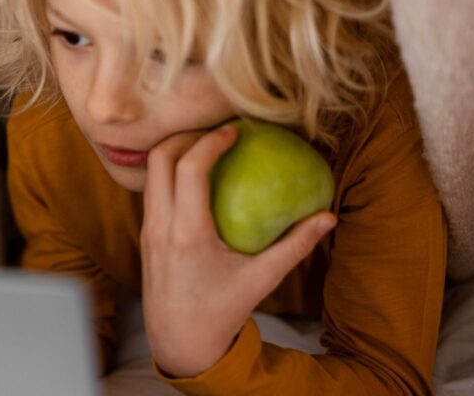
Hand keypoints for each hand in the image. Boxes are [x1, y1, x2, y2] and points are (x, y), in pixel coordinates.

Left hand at [141, 125, 335, 377]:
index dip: (209, 141)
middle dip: (184, 136)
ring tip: (205, 146)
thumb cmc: (222, 311)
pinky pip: (151, 191)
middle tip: (215, 132)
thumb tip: (328, 217)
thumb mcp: (261, 280)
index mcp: (187, 233)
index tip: (233, 131)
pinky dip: (168, 174)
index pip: (189, 168)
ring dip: (173, 152)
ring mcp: (148, 230)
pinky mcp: (145, 236)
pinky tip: (195, 177)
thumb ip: (295, 247)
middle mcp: (160, 226)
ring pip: (149, 174)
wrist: (179, 342)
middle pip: (159, 159)